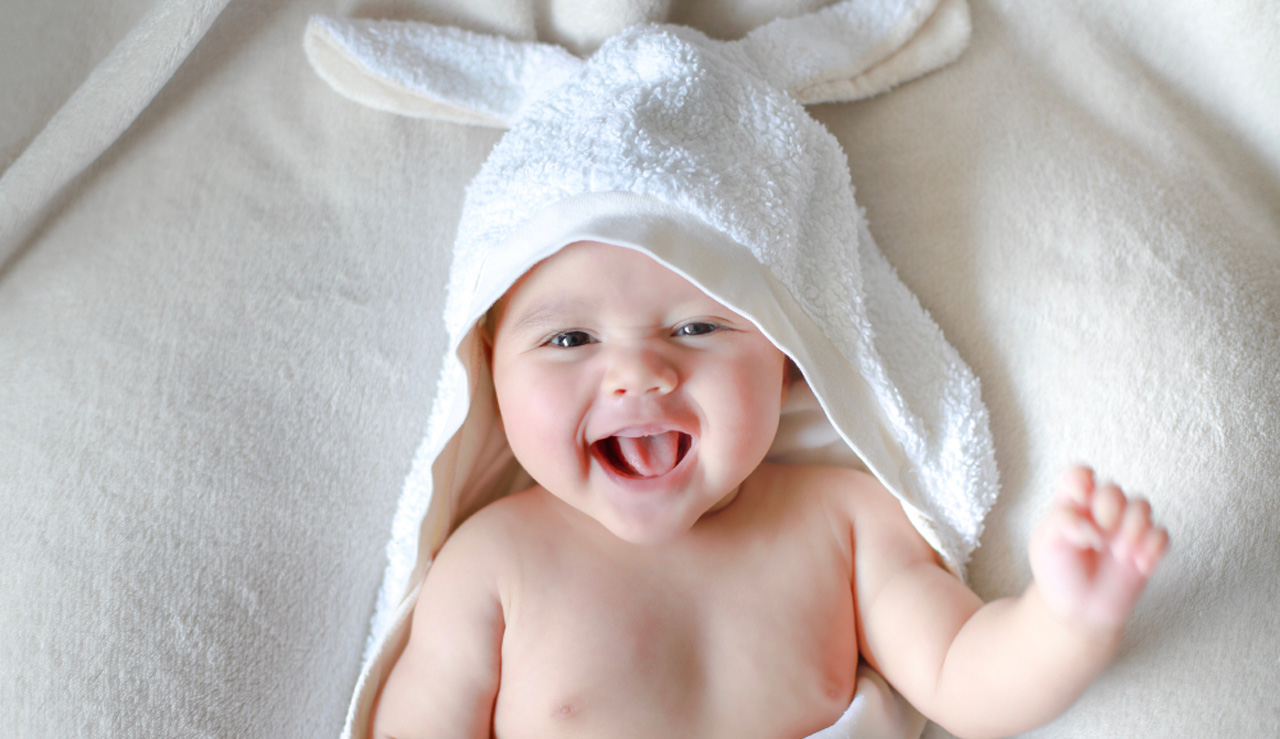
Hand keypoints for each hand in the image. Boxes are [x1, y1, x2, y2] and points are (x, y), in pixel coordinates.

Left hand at [1028, 466, 1168, 628]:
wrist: (1077, 611)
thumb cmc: (1058, 572)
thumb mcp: (1045, 544)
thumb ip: (1061, 523)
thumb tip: (1089, 525)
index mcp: (1071, 504)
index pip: (1079, 475)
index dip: (1082, 479)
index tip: (1079, 498)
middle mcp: (1099, 511)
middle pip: (1112, 489)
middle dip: (1109, 505)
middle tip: (1102, 530)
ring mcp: (1124, 529)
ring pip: (1141, 506)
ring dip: (1134, 526)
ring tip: (1120, 553)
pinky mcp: (1145, 548)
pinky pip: (1161, 534)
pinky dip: (1153, 546)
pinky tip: (1139, 565)